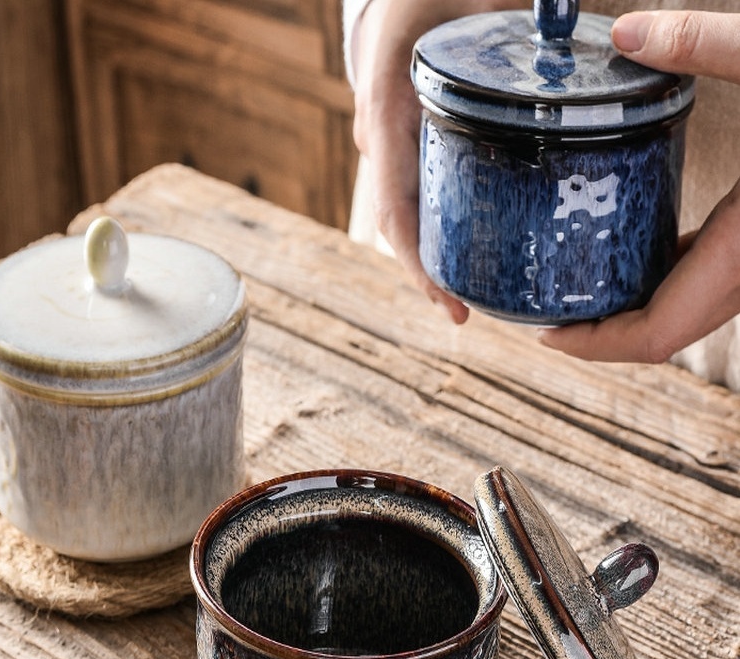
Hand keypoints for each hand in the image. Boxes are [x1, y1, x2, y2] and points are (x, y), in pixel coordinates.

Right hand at [352, 0, 525, 323]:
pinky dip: (435, 225)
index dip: (415, 260)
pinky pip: (414, 191)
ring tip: (465, 295)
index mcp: (387, 109)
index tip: (446, 301)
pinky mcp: (404, 144)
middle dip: (425, 271)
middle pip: (397, 220)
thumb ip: (518, 22)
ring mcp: (388, 143)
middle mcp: (380, 136)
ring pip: (403, 211)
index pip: (394, 203)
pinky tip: (465, 246)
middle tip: (462, 314)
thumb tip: (593, 39)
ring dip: (430, 254)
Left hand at [539, 10, 739, 362]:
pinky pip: (703, 282)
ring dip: (629, 313)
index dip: (597, 346)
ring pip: (685, 313)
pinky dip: (660, 281)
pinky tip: (630, 255)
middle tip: (543, 314)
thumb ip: (706, 44)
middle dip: (600, 336)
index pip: (658, 334)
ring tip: (572, 290)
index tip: (545, 335)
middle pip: (662, 334)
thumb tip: (628, 31)